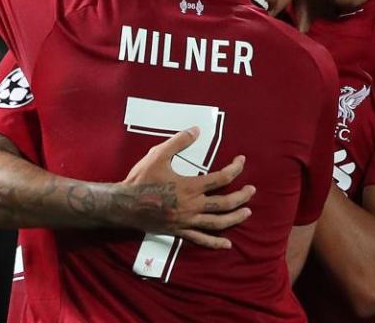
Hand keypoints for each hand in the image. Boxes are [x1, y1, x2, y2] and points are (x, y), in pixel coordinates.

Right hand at [121, 127, 255, 248]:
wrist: (123, 205)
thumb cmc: (141, 179)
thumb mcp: (159, 154)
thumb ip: (179, 141)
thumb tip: (197, 130)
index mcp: (190, 186)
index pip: (221, 178)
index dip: (235, 169)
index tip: (241, 161)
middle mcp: (192, 206)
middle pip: (224, 203)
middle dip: (241, 196)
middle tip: (252, 190)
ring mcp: (186, 221)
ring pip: (217, 222)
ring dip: (235, 218)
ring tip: (247, 213)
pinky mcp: (179, 232)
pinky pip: (200, 239)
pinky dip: (215, 242)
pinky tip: (227, 244)